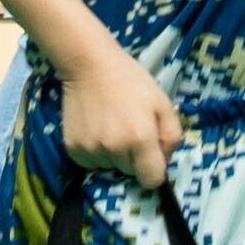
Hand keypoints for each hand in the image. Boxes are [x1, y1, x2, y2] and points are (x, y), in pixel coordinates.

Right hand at [59, 51, 184, 182]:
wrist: (90, 64)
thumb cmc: (130, 82)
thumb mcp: (162, 103)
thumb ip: (172, 136)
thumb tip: (165, 160)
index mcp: (140, 139)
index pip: (151, 180)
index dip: (154, 170)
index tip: (151, 157)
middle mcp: (114, 149)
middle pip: (130, 173)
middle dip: (133, 159)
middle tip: (129, 131)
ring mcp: (91, 150)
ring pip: (109, 168)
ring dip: (113, 156)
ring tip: (111, 128)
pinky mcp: (72, 148)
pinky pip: (90, 163)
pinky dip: (95, 153)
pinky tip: (96, 130)